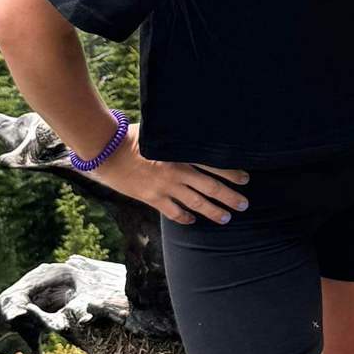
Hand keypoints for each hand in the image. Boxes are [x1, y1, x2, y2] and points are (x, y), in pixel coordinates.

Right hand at [91, 126, 249, 225]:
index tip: (245, 179)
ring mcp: (164, 187)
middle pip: (210, 187)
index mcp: (181, 153)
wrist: (107, 152)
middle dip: (230, 197)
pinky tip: (192, 220)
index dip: (231, 173)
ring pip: (195, 203)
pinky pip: (173, 212)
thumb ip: (180, 139)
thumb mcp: (161, 133)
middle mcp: (176, 171)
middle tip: (243, 204)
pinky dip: (184, 217)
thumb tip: (199, 135)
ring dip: (213, 211)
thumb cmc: (134, 137)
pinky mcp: (151, 198)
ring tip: (226, 217)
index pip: (213, 164)